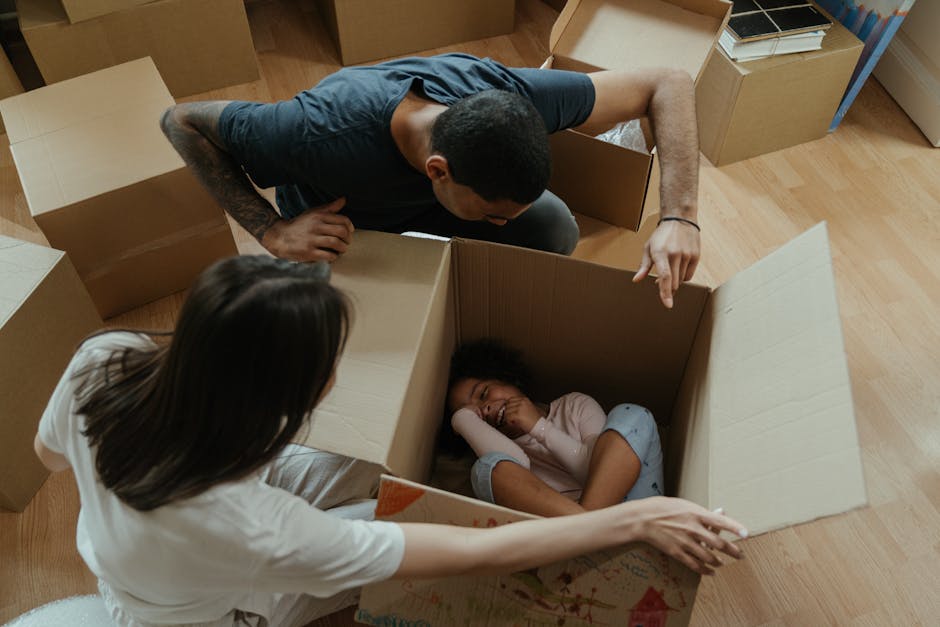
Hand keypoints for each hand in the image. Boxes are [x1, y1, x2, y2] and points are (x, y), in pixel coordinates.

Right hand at [261, 197, 353, 261]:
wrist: (280, 236)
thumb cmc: (300, 225)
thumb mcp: (313, 213)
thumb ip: (330, 208)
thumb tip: (344, 199)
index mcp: (319, 216)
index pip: (343, 220)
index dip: (350, 227)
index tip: (350, 232)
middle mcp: (316, 227)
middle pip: (341, 232)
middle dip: (348, 239)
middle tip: (346, 242)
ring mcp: (312, 240)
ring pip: (336, 243)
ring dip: (343, 248)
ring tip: (341, 249)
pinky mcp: (308, 252)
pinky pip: (328, 255)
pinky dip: (334, 257)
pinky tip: (332, 256)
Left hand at [501, 396, 542, 433]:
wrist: (541, 426)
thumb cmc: (535, 420)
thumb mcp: (528, 409)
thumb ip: (519, 406)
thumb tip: (509, 408)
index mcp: (524, 399)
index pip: (510, 400)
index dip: (509, 407)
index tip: (511, 413)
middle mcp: (522, 402)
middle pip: (507, 405)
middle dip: (508, 413)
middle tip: (512, 419)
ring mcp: (519, 407)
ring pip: (506, 412)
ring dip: (508, 418)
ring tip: (515, 422)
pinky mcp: (518, 414)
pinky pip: (508, 418)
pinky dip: (509, 422)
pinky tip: (515, 424)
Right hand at [628, 497, 746, 575]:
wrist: (643, 518)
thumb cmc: (663, 508)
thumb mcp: (684, 505)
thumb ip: (702, 512)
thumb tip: (719, 514)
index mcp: (695, 514)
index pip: (720, 522)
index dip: (735, 528)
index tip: (746, 534)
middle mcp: (693, 528)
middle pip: (718, 543)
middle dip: (732, 551)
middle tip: (740, 555)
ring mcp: (685, 541)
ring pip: (708, 556)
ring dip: (718, 562)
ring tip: (723, 564)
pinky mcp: (677, 552)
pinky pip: (694, 564)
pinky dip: (705, 570)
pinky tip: (710, 572)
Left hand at [633, 219, 699, 308]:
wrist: (680, 219)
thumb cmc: (661, 235)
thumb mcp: (648, 248)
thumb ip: (644, 266)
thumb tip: (636, 280)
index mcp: (660, 253)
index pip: (664, 277)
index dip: (665, 292)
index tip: (668, 304)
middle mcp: (675, 255)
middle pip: (674, 282)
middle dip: (668, 289)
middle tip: (662, 285)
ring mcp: (687, 255)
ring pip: (682, 280)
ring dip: (675, 281)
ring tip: (670, 270)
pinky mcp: (696, 256)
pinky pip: (689, 275)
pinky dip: (683, 277)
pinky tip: (678, 268)